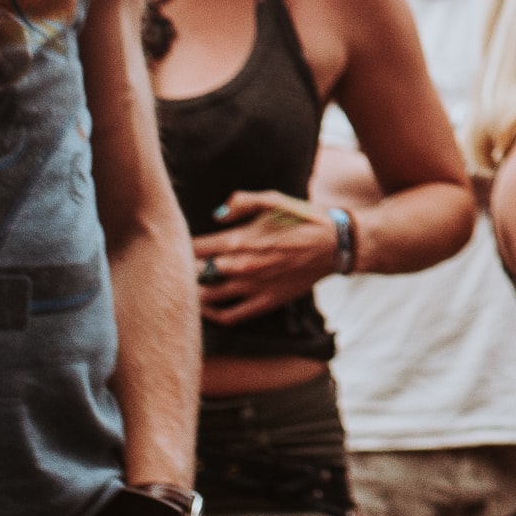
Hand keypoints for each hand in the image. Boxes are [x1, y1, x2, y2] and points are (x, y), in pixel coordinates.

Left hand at [189, 188, 343, 323]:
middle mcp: (242, 266)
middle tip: (182, 263)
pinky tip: (207, 306)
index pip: (194, 248)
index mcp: (240, 239)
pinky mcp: (264, 302)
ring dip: (194, 291)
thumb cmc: (301, 219)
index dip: (182, 245)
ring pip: (207, 297)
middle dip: (186, 269)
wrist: (333, 245)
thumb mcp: (273, 199)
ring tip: (191, 283)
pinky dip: (212, 314)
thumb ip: (241, 202)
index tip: (181, 242)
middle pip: (195, 274)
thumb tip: (217, 215)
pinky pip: (230, 316)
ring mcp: (252, 288)